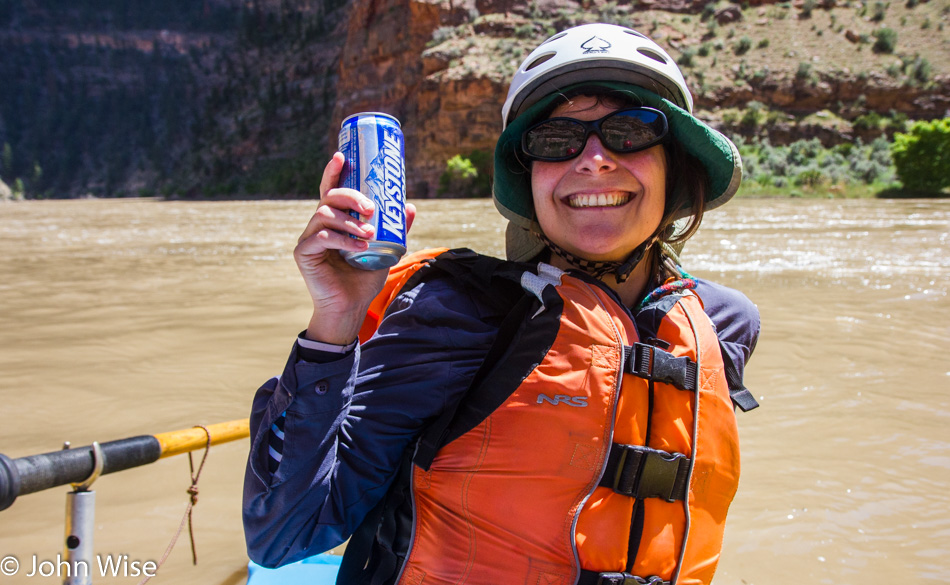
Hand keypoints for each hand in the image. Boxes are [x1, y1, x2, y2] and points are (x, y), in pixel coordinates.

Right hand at [294, 152, 414, 344]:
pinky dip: (342, 240)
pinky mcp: (303, 253)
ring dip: (349, 222)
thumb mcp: (385, 248)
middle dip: (351, 196)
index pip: (331, 189)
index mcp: (335, 220)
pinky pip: (321, 238)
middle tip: (371, 209)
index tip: (342, 156)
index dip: (334, 171)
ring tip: (369, 233)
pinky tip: (359, 247)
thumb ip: (396, 229)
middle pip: (329, 197)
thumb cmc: (364, 278)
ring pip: (324, 214)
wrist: (351, 307)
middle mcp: (319, 225)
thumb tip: (410, 206)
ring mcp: (309, 238)